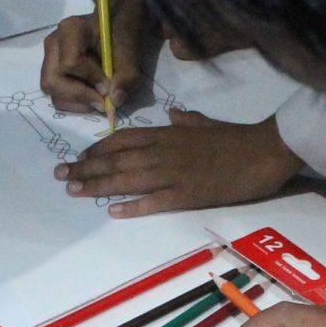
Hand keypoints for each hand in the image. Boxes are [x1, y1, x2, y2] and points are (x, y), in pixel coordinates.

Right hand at [41, 0, 151, 113]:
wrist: (114, 25)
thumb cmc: (120, 36)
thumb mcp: (130, 56)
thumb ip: (126, 78)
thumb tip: (114, 101)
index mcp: (71, 30)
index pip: (70, 63)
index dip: (89, 79)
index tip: (108, 87)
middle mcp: (54, 43)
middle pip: (53, 81)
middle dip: (78, 97)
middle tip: (102, 102)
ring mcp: (49, 56)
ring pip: (51, 90)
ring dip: (76, 101)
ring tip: (97, 99)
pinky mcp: (51, 69)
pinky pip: (55, 92)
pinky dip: (73, 100)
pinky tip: (90, 95)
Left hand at [57, 112, 302, 218]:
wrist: (264, 150)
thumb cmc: (237, 137)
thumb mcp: (206, 123)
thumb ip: (186, 121)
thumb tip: (172, 116)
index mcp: (167, 134)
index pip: (121, 139)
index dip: (96, 149)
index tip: (78, 158)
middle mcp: (163, 151)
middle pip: (115, 158)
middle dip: (85, 167)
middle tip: (60, 175)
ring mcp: (173, 173)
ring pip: (126, 178)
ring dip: (97, 184)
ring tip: (73, 190)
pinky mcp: (188, 194)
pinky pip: (154, 201)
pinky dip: (132, 205)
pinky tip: (113, 210)